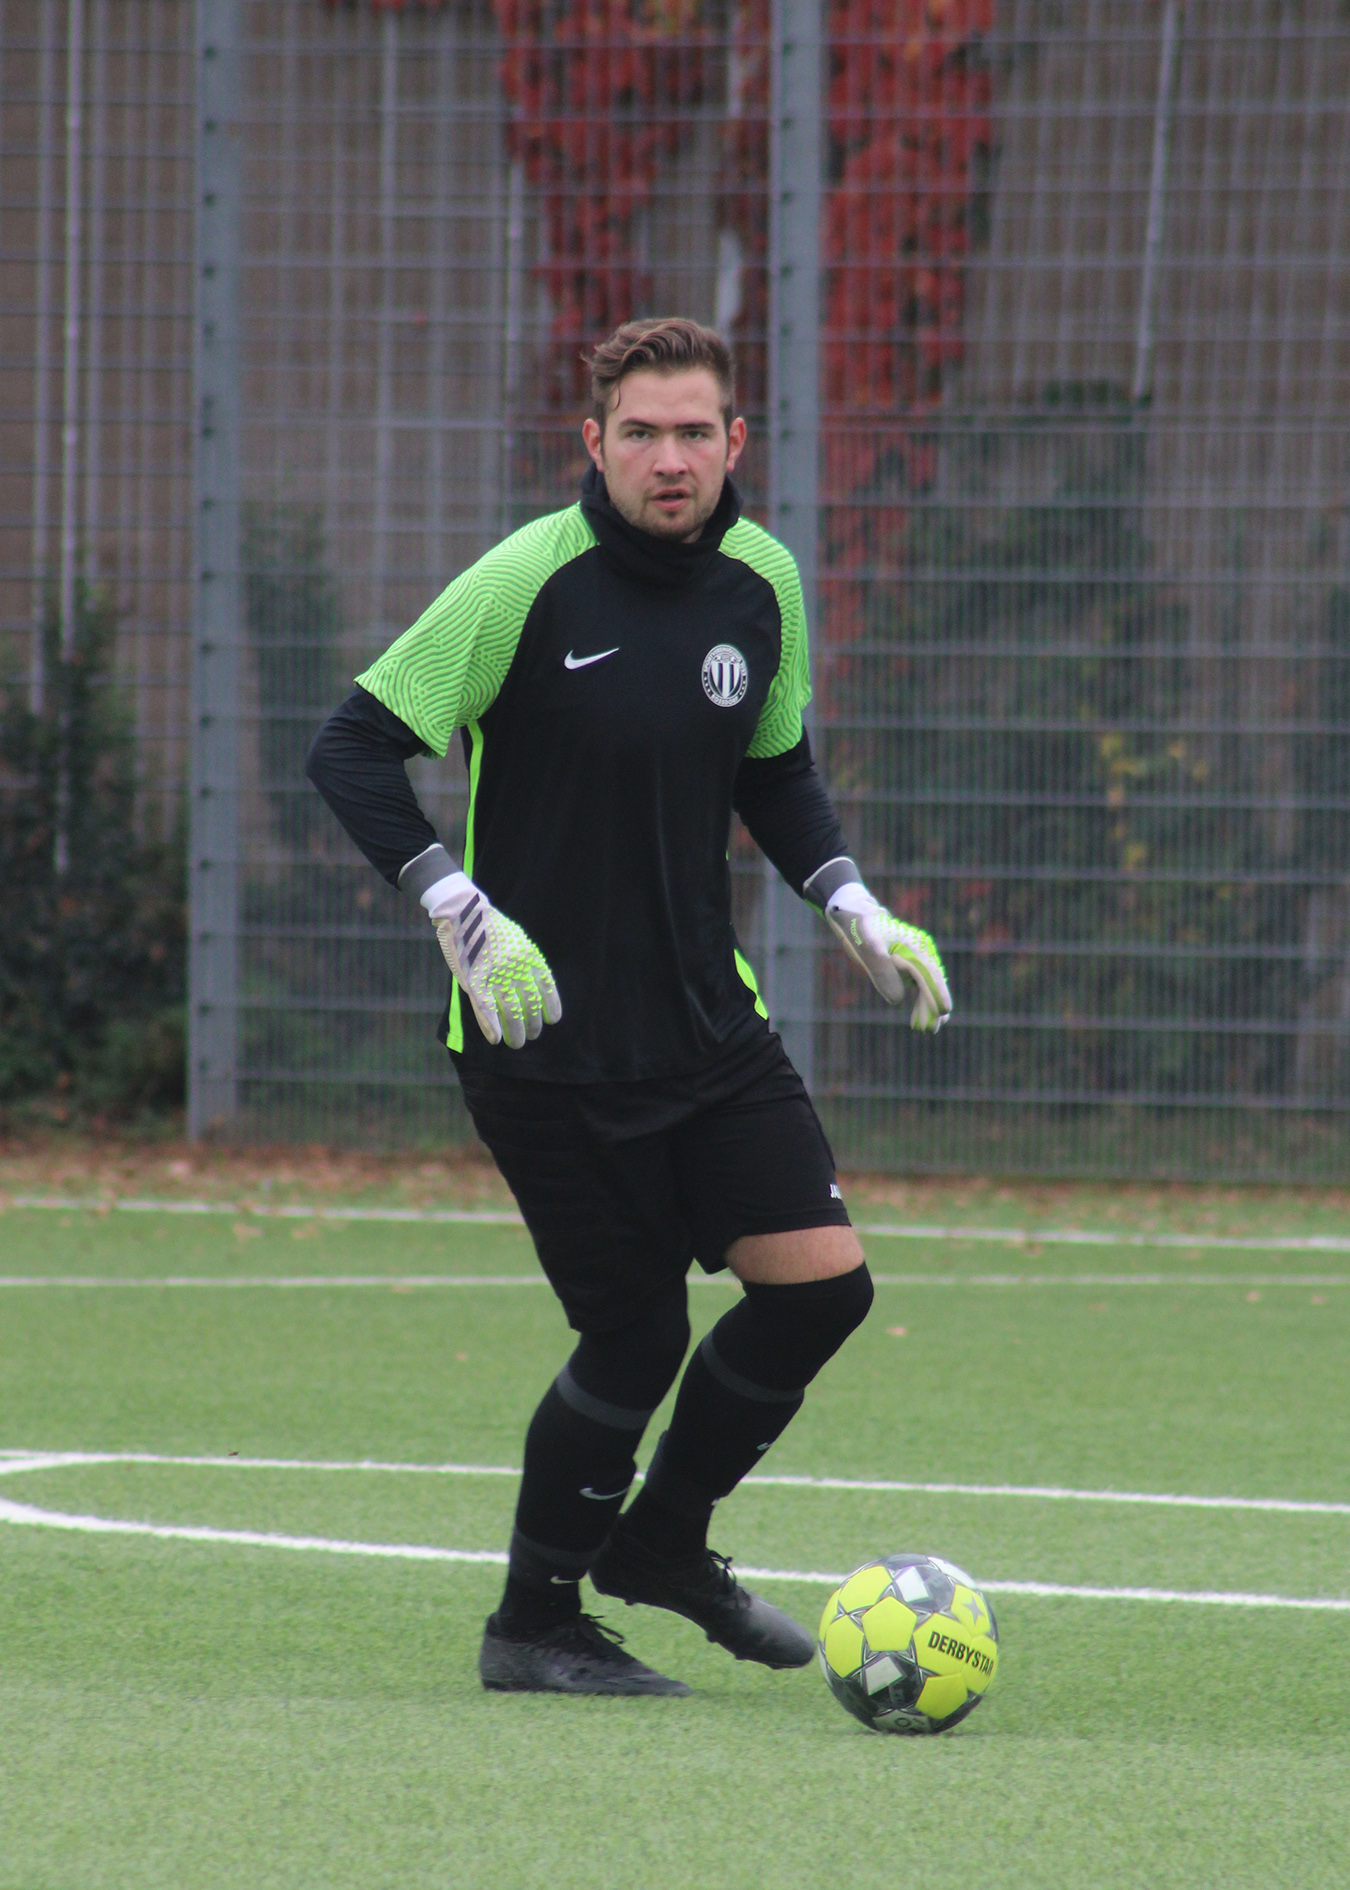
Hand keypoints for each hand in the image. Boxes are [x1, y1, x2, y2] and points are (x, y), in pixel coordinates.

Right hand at [422, 873, 561, 1048]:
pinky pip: (486, 1008)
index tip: (553, 1020)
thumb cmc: (490, 928)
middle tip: (533, 1036)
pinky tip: (495, 1039)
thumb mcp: (516, 940)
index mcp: (529, 957)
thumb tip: (536, 982)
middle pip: (531, 1003)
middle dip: (533, 1024)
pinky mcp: (474, 980)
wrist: (464, 913)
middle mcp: (516, 968)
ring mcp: (496, 975)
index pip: (546, 987)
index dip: (551, 1006)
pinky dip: (491, 1026)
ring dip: (515, 1031)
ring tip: (517, 1043)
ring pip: (511, 1011)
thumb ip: (526, 961)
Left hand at [824, 883, 951, 1032]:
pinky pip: (920, 985)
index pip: (931, 975)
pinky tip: (919, 1017)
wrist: (854, 916)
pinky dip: (921, 1000)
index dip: (937, 994)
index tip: (943, 1012)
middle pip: (933, 983)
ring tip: (926, 1029)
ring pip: (928, 986)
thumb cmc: (862, 929)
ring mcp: (916, 959)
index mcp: (916, 948)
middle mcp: (921, 953)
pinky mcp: (908, 964)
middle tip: (931, 1029)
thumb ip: (883, 972)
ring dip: (928, 1006)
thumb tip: (898, 1000)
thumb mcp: (868, 949)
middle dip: (933, 1005)